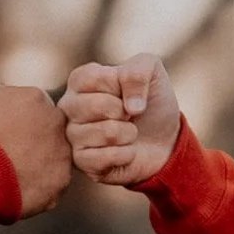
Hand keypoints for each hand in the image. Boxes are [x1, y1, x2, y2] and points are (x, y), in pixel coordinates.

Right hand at [0, 83, 70, 218]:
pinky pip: (52, 185)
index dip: (21, 123)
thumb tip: (7, 97)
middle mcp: (57, 122)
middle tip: (12, 156)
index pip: (37, 108)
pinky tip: (17, 190)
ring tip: (12, 175)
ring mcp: (62, 153)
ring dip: (38, 166)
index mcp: (37, 98)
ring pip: (54, 159)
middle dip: (35, 142)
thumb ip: (0, 95)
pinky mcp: (61, 181)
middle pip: (51, 132)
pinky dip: (37, 189)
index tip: (8, 135)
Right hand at [60, 53, 180, 186]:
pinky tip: (125, 152)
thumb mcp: (152, 71)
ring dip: (129, 134)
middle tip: (129, 116)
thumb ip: (138, 72)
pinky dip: (127, 154)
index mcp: (80, 80)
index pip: (95, 78)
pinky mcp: (81, 162)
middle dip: (125, 112)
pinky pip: (106, 157)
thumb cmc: (150, 102)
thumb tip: (130, 107)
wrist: (164, 140)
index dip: (121, 86)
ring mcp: (72, 136)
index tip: (127, 92)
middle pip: (97, 105)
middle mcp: (69, 106)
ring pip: (106, 132)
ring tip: (127, 133)